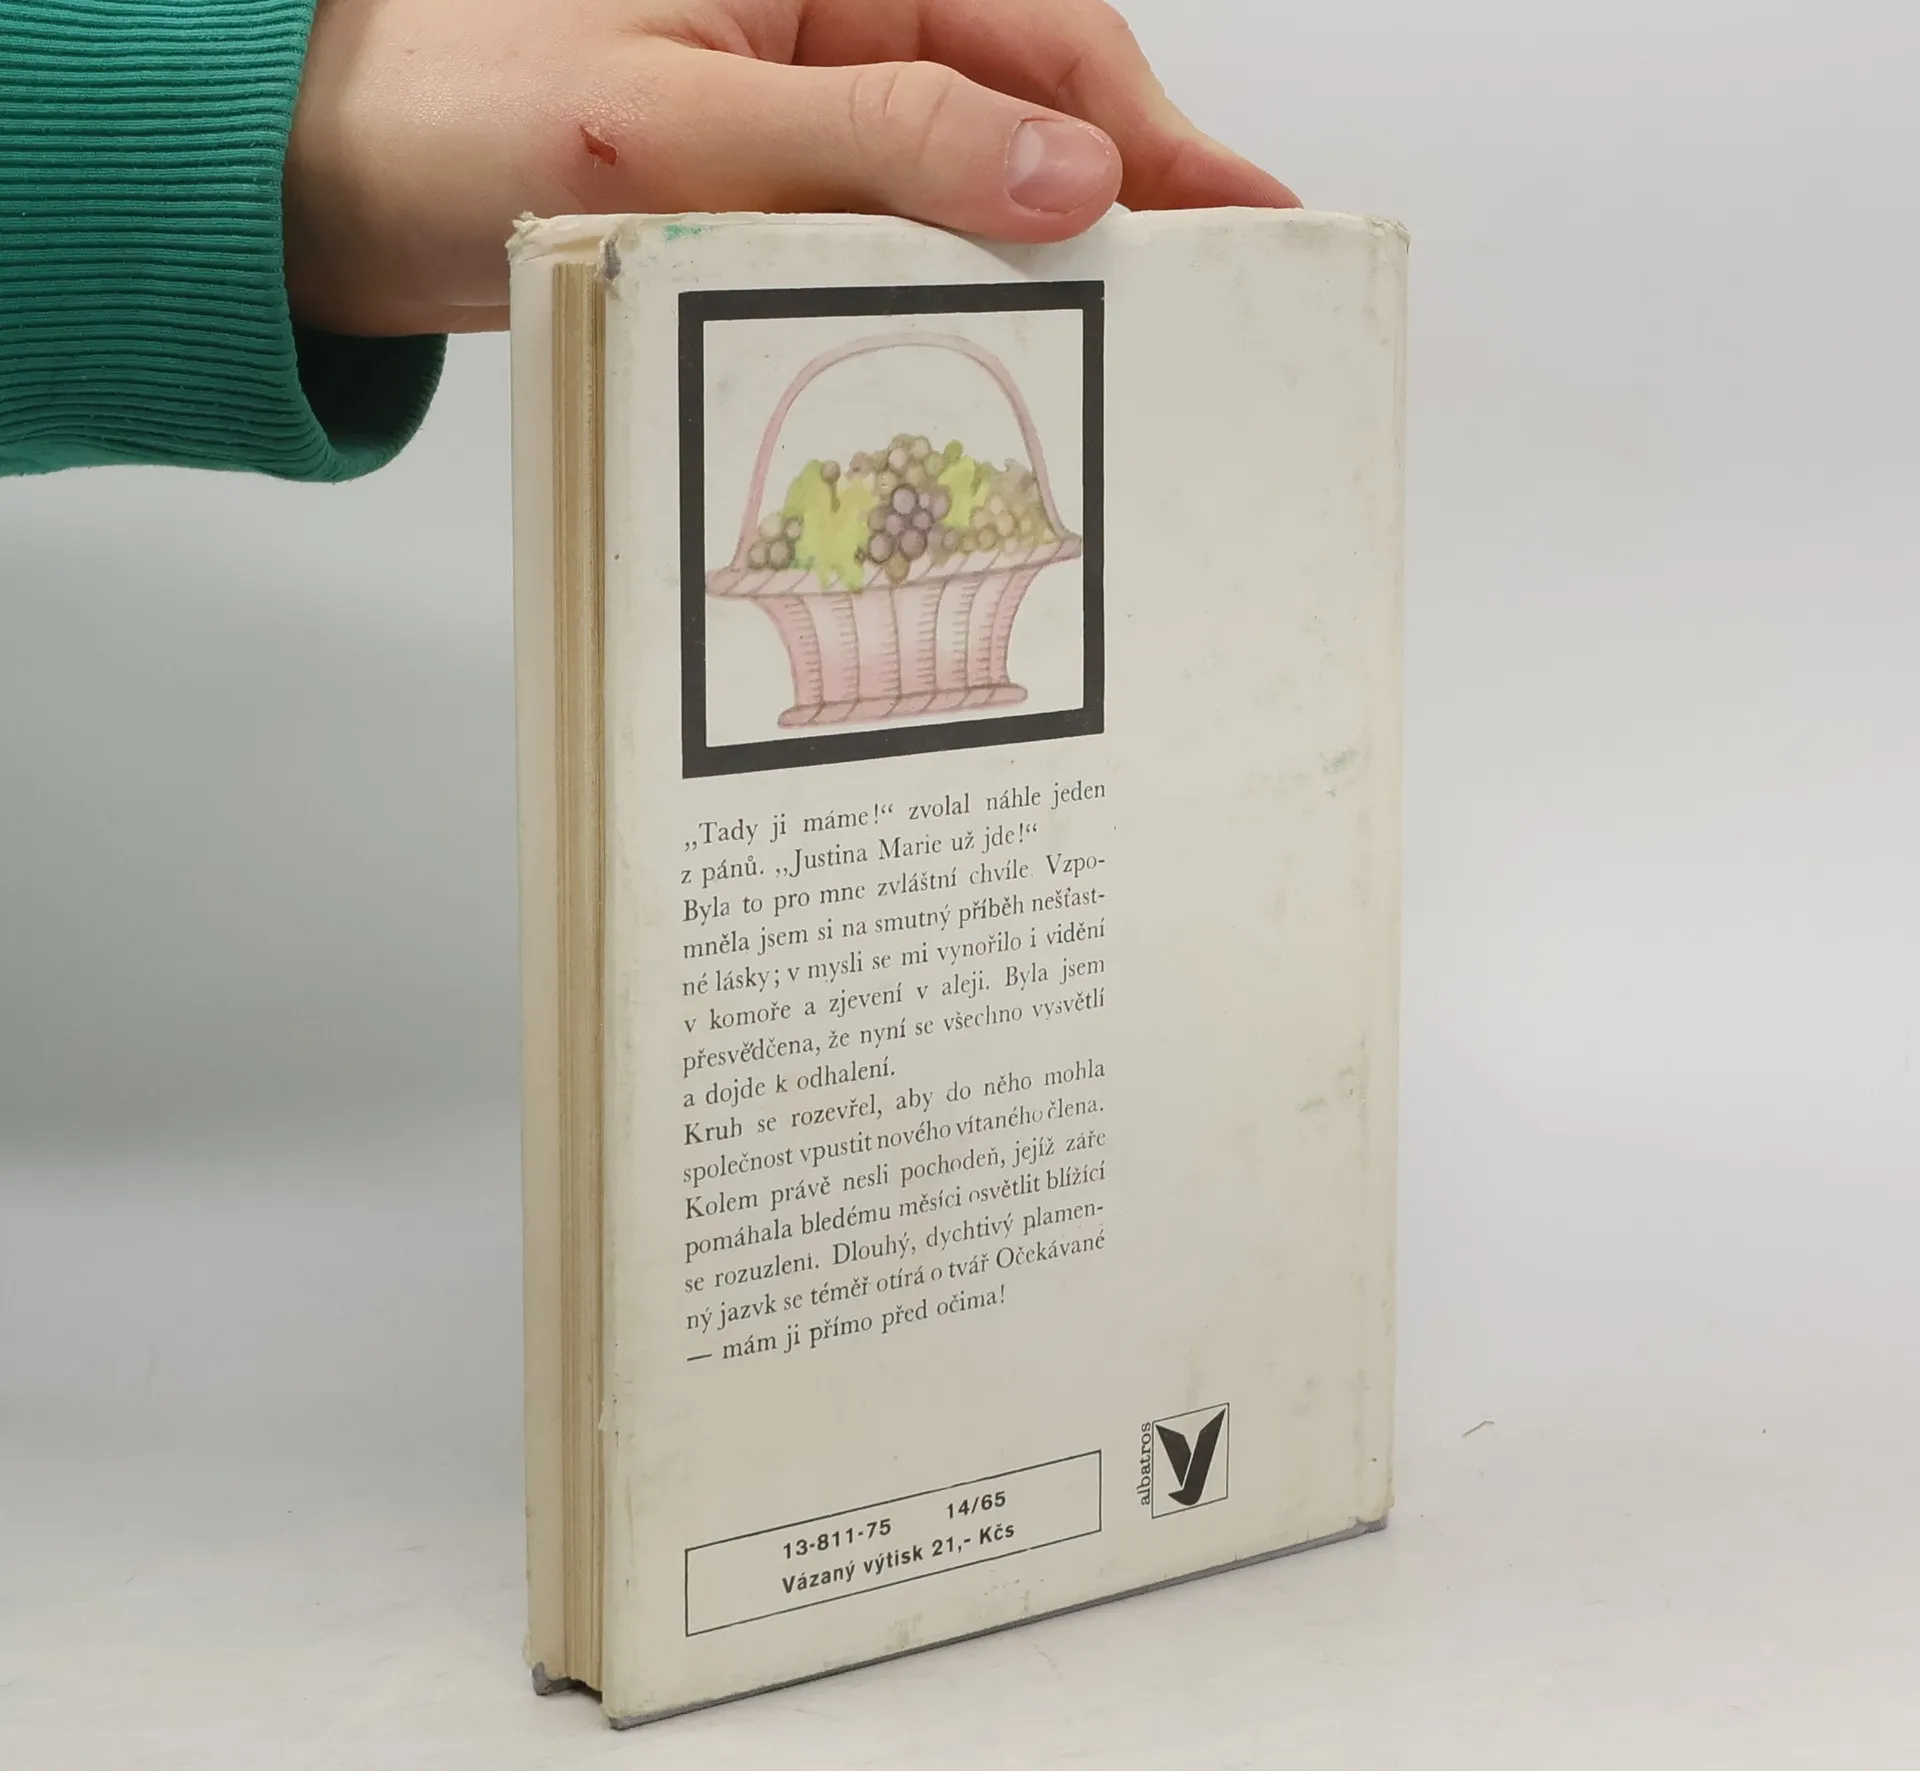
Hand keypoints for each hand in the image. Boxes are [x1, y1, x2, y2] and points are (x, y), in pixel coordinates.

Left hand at [284, 0, 1297, 335]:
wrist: (326, 182)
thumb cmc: (452, 108)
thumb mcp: (673, 118)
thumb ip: (874, 139)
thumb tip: (1061, 173)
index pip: (1037, 32)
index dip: (1151, 135)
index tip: (1246, 218)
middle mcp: (828, 26)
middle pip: (1025, 107)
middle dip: (1120, 206)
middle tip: (1211, 309)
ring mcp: (803, 117)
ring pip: (964, 191)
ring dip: (1035, 269)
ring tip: (1125, 354)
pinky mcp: (770, 196)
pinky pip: (888, 245)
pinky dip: (941, 303)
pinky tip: (986, 358)